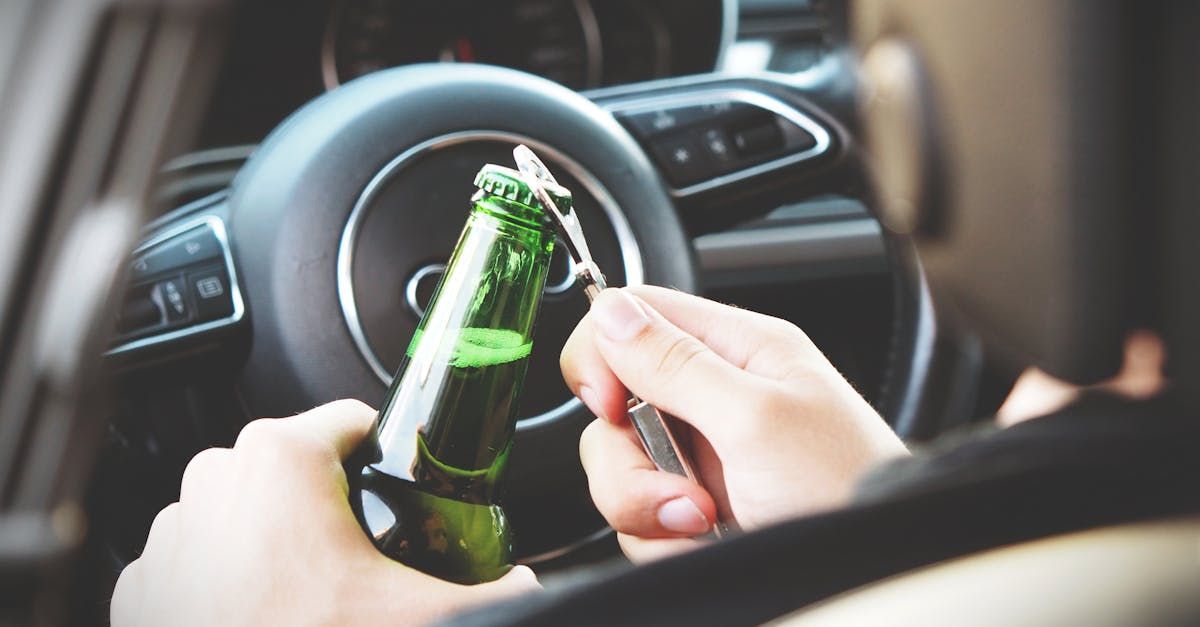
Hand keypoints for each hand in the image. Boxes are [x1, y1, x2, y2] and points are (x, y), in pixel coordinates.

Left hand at [111, 400, 538, 626]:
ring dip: (275, 536)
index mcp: (282, 457)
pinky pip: (199, 557)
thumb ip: (494, 591)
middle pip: (299, 466)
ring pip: (244, 508)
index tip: (400, 488)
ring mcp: (172, 530)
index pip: (354, 422)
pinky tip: (262, 611)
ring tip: (309, 590)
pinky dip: (226, 576)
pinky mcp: (143, 581)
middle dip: (332, 500)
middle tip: (361, 553)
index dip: (389, 455)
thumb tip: (529, 588)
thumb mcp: (421, 612)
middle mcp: (215, 476)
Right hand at [560, 286, 906, 560]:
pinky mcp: (694, 509)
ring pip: (619, 466)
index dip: (603, 356)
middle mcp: (714, 396)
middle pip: (614, 405)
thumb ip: (677, 364)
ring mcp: (702, 456)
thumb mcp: (757, 419)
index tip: (610, 406)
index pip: (635, 315)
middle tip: (681, 489)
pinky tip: (707, 541)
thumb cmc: (846, 488)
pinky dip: (662, 539)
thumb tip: (611, 311)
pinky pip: (637, 517)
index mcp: (739, 349)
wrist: (870, 569)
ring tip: (705, 521)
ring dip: (647, 507)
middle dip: (631, 459)